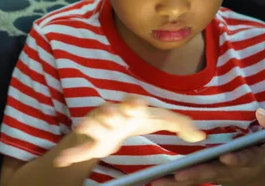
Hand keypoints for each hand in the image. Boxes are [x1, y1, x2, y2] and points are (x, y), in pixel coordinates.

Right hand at [54, 95, 205, 167]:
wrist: (107, 127)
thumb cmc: (133, 121)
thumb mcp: (155, 120)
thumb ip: (178, 125)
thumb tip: (202, 136)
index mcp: (131, 110)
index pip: (136, 104)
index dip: (137, 105)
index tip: (139, 106)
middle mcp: (113, 114)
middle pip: (113, 111)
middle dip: (115, 111)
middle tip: (118, 114)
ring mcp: (99, 127)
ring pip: (93, 125)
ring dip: (91, 126)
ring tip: (87, 126)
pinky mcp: (88, 142)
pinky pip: (78, 148)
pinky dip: (71, 154)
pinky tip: (63, 160)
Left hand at [152, 109, 264, 185]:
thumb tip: (261, 113)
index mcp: (255, 160)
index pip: (247, 159)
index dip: (237, 158)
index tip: (226, 156)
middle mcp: (233, 170)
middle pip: (213, 173)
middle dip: (196, 174)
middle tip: (179, 175)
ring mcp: (219, 175)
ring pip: (197, 178)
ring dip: (176, 181)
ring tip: (155, 180)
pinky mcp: (207, 175)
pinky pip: (189, 179)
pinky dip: (172, 181)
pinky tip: (152, 179)